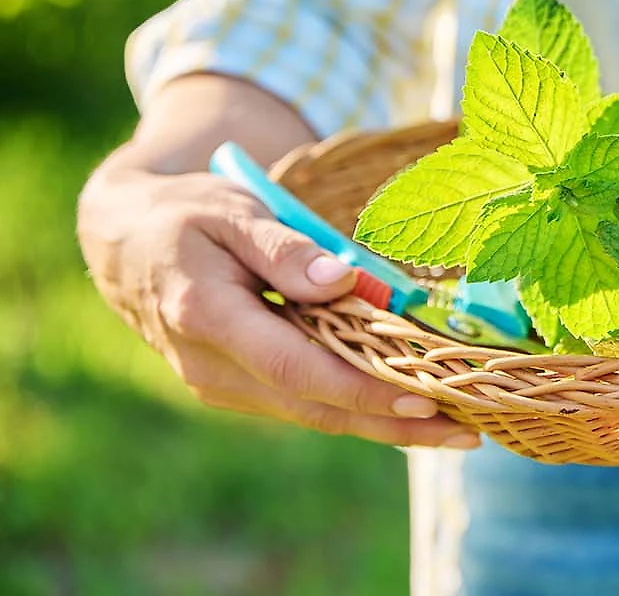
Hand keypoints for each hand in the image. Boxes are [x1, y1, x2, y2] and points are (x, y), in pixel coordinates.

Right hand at [77, 162, 480, 448]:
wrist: (125, 243)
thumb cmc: (185, 215)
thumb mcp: (232, 211)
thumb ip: (286, 249)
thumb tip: (345, 281)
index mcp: (208, 317)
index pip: (298, 368)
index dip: (363, 390)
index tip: (424, 399)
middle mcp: (212, 366)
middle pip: (315, 407)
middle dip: (392, 425)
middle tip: (466, 434)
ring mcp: (221, 384)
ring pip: (313, 414)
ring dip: (382, 426)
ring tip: (455, 430)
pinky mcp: (237, 386)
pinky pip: (304, 403)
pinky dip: (356, 410)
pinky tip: (408, 412)